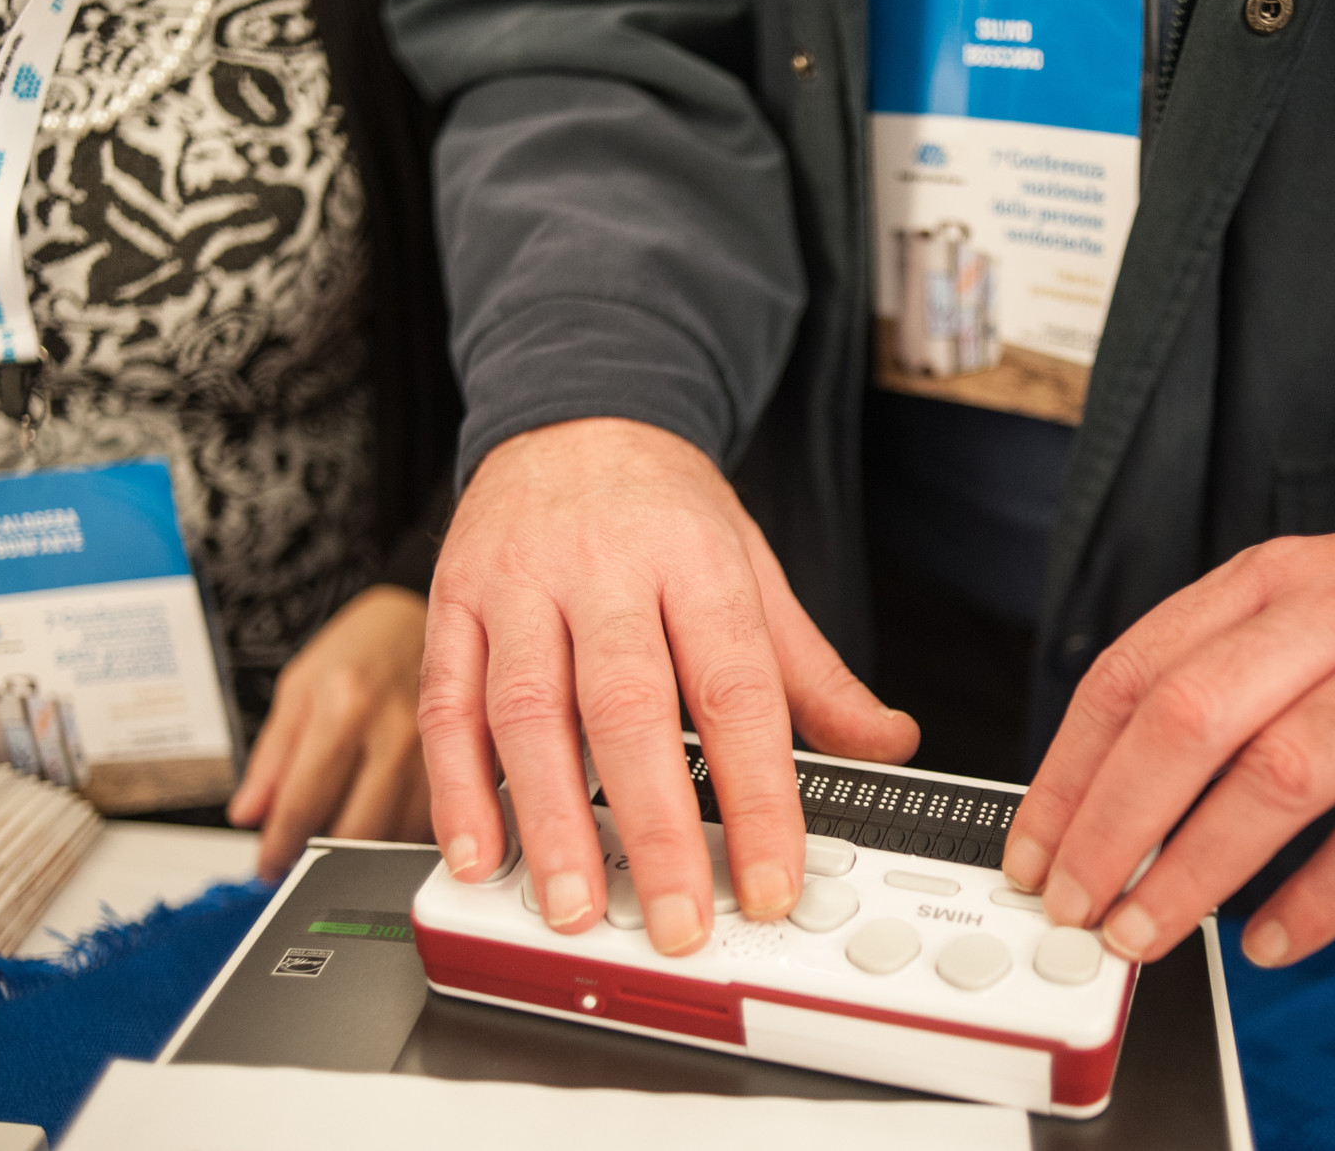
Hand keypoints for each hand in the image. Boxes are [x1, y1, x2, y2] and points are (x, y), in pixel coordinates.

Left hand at [228, 585, 433, 877]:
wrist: (425, 617)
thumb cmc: (363, 645)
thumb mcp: (299, 686)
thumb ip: (272, 756)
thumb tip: (248, 815)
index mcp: (345, 706)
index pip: (302, 803)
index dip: (278, 846)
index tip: (269, 863)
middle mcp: (395, 730)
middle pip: (354, 831)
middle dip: (322, 857)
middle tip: (303, 858)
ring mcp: (439, 748)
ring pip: (398, 835)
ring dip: (365, 852)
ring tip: (343, 840)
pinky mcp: (470, 759)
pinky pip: (436, 822)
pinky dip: (405, 836)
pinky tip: (385, 825)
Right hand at [419, 418, 917, 955]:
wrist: (578, 415)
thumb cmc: (667, 513)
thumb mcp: (755, 573)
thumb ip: (813, 675)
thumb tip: (888, 746)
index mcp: (697, 565)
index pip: (738, 692)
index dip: (758, 796)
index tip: (772, 879)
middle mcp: (605, 571)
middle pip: (629, 707)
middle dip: (652, 826)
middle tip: (675, 918)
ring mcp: (520, 585)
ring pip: (526, 709)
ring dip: (547, 819)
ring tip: (572, 903)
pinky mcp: (453, 602)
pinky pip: (447, 701)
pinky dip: (455, 785)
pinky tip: (478, 852)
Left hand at [1002, 526, 1334, 966]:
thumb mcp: (1305, 602)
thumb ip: (1217, 673)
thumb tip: (1108, 795)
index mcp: (1268, 579)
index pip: (1134, 672)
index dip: (1071, 769)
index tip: (1035, 849)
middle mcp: (1334, 611)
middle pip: (1191, 719)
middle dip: (1115, 825)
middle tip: (1076, 905)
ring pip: (1284, 776)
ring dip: (1200, 869)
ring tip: (1148, 934)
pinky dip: (1323, 896)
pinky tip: (1271, 938)